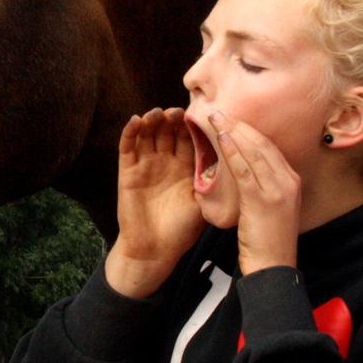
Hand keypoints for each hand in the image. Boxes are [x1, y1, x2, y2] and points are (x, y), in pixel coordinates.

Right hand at [105, 108, 205, 297]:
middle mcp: (165, 162)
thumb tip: (234, 162)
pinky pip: (127, 147)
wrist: (154, 251)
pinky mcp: (127, 171)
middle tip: (179, 111)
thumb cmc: (181, 230)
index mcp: (184, 167)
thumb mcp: (202, 203)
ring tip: (159, 113)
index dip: (192, 125)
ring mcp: (145, 165)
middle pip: (167, 132)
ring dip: (152, 121)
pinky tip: (136, 120)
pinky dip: (130, 132)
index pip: (188, 138)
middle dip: (172, 119)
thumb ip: (211, 182)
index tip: (201, 113)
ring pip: (148, 134)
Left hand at [208, 111, 300, 273]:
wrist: (272, 266)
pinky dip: (233, 152)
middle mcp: (288, 181)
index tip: (231, 118)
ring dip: (233, 132)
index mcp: (291, 180)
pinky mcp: (263, 200)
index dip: (248, 130)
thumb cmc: (267, 238)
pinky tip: (222, 139)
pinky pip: (245, 169)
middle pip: (262, 143)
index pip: (269, 146)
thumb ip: (263, 184)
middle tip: (219, 111)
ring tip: (216, 118)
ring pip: (254, 151)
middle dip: (240, 124)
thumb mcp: (271, 206)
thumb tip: (243, 164)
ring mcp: (278, 190)